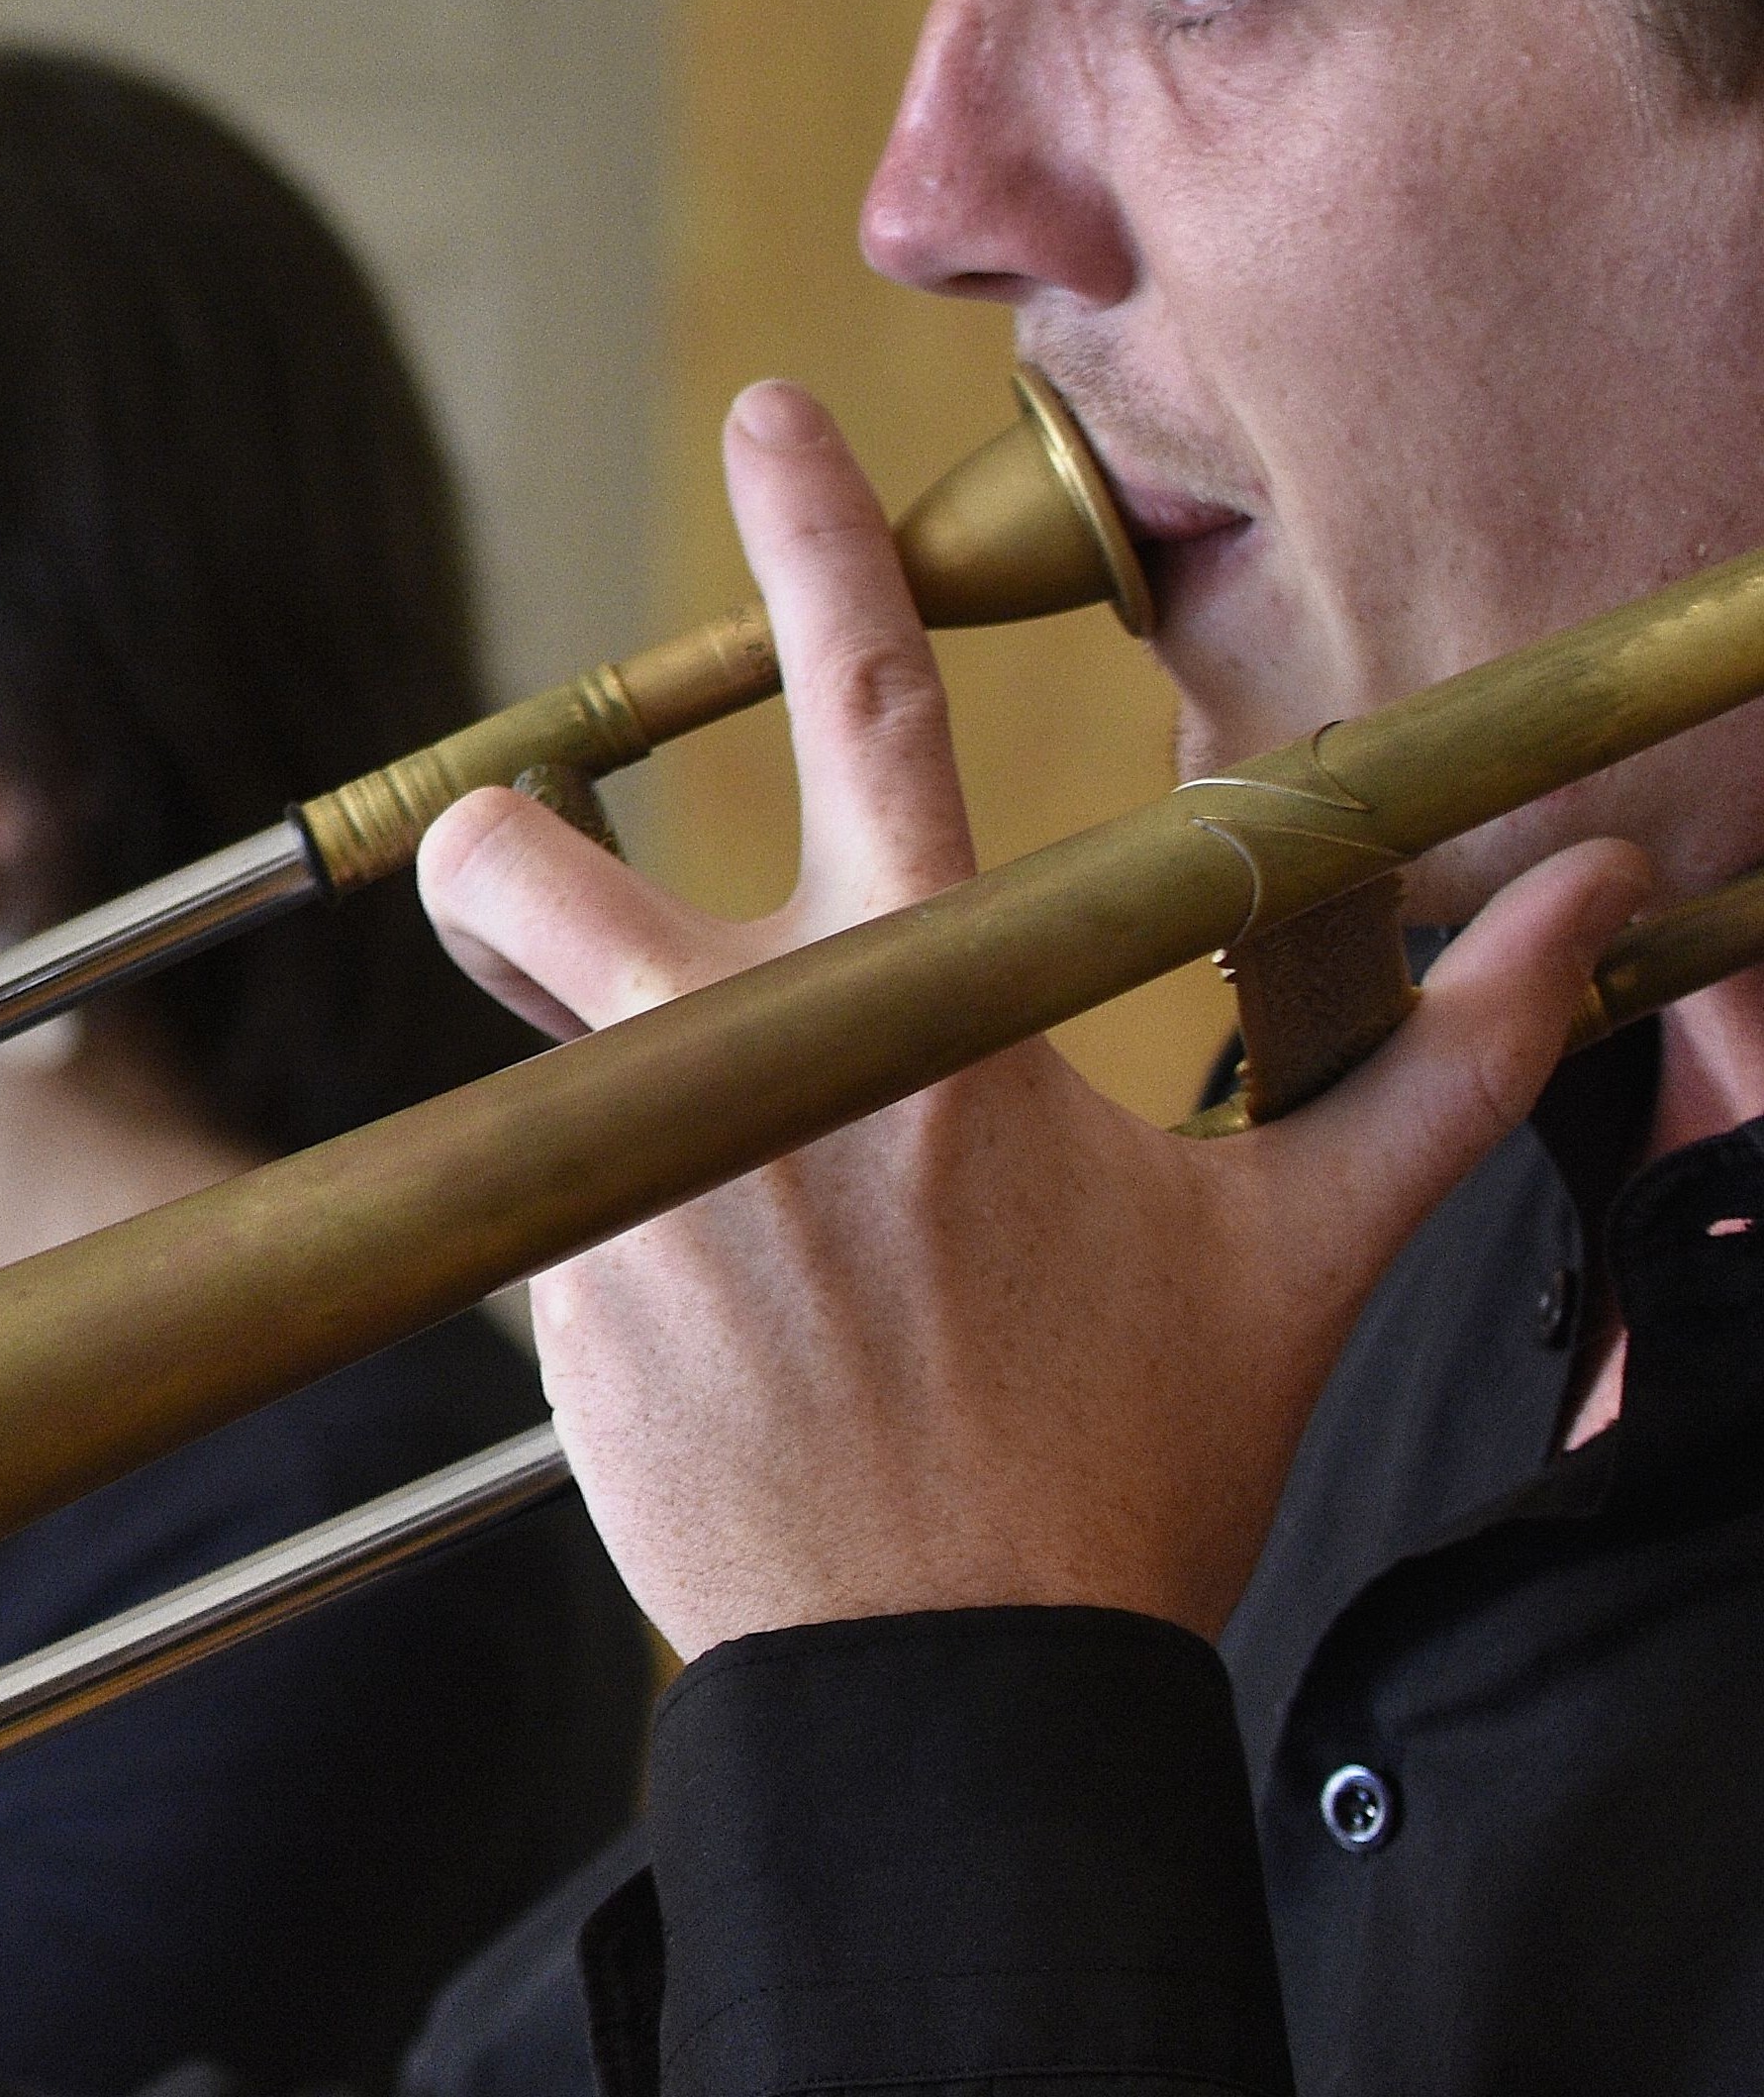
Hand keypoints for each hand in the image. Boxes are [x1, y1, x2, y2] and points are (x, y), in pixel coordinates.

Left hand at [421, 381, 1641, 1653]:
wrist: (957, 1683)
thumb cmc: (1128, 1465)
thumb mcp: (1306, 1250)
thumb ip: (1447, 1057)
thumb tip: (1592, 896)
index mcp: (935, 1005)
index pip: (867, 703)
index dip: (810, 534)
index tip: (761, 413)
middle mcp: (756, 1057)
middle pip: (538, 858)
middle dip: (505, 844)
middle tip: (527, 873)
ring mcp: (633, 1174)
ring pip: (516, 1035)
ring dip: (542, 1047)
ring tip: (650, 1151)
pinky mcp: (553, 1293)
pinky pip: (543, 1212)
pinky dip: (608, 1245)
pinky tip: (714, 1351)